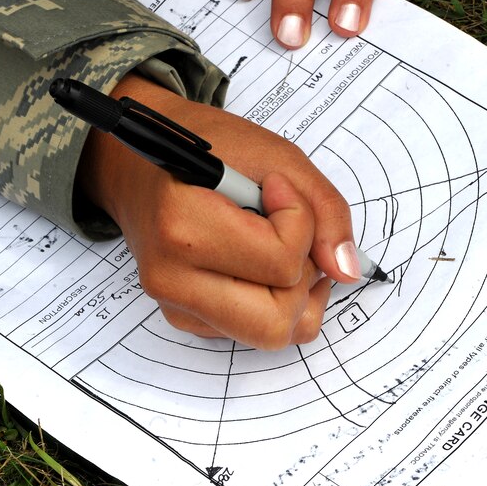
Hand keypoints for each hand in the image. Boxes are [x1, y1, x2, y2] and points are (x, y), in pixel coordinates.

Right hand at [77, 75, 362, 349]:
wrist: (140, 164)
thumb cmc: (206, 150)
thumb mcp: (276, 156)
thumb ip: (324, 209)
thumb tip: (346, 270)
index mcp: (184, 227)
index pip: (281, 262)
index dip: (300, 222)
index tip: (276, 189)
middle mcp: (171, 278)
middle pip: (277, 321)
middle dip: (303, 277)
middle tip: (288, 233)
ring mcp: (175, 305)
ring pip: (271, 336)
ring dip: (294, 295)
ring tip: (278, 249)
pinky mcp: (184, 319)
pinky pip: (254, 333)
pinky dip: (273, 302)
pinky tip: (258, 264)